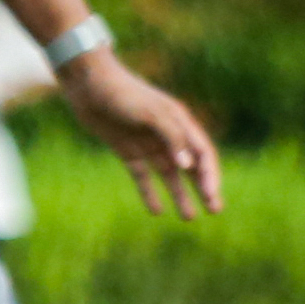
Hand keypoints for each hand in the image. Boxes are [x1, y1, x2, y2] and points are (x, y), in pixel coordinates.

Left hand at [63, 54, 223, 220]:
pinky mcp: (128, 151)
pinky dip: (150, 194)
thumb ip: (172, 137)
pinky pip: (143, 177)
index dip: (210, 175)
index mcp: (179, 122)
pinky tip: (156, 212)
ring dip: (181, 195)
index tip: (211, 196)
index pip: (203, 153)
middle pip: (192, 166)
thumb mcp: (151, 113)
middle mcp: (167, 135)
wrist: (88, 85)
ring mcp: (148, 144)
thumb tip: (188, 166)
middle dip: (204, 188)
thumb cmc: (123, 94)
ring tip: (189, 218)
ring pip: (170, 175)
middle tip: (215, 211)